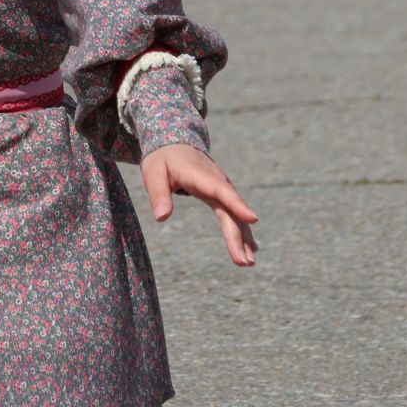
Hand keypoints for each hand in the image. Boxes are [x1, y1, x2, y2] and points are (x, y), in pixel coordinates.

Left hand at [139, 143, 258, 265]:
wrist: (174, 144)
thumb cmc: (162, 160)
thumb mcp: (153, 173)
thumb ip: (158, 194)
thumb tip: (161, 217)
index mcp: (201, 175)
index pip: (221, 190)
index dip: (237, 204)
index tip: (253, 219)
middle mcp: (217, 181)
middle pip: (230, 210)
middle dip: (238, 236)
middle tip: (245, 262)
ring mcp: (222, 188)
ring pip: (235, 214)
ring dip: (243, 238)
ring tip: (249, 262)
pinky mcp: (221, 195)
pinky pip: (233, 213)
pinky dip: (241, 230)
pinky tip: (250, 248)